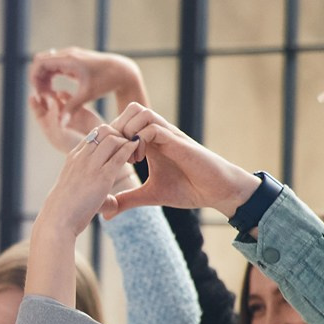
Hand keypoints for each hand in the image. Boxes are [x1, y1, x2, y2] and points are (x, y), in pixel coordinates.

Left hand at [27, 87, 99, 153]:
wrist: (97, 146)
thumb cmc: (75, 145)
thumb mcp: (59, 134)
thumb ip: (53, 117)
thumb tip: (51, 99)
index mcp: (49, 128)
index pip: (39, 113)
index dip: (34, 104)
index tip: (32, 96)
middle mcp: (58, 120)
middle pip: (47, 104)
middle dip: (44, 96)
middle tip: (42, 89)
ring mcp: (69, 114)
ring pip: (58, 100)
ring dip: (53, 94)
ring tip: (52, 92)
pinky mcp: (81, 109)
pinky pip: (70, 98)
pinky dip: (65, 95)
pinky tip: (62, 94)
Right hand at [29, 48, 147, 116]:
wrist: (122, 71)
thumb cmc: (106, 82)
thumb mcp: (88, 95)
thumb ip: (71, 108)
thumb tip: (60, 125)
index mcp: (69, 59)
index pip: (40, 62)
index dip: (34, 78)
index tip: (39, 94)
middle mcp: (67, 54)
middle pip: (40, 62)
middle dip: (37, 79)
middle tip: (42, 96)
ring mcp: (70, 56)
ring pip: (46, 64)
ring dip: (43, 79)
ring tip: (47, 96)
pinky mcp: (73, 60)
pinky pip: (54, 66)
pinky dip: (50, 77)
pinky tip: (54, 91)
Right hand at [35, 125, 144, 238]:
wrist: (57, 220)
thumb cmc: (66, 211)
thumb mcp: (77, 193)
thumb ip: (95, 193)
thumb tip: (111, 205)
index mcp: (74, 157)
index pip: (94, 135)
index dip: (109, 137)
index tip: (119, 149)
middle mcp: (81, 157)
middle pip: (104, 130)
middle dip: (119, 134)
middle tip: (129, 149)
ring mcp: (91, 165)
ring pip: (113, 137)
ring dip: (126, 142)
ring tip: (134, 155)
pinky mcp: (102, 177)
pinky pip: (120, 154)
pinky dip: (131, 150)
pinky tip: (138, 155)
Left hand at [100, 104, 260, 217]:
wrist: (217, 191)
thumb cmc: (189, 189)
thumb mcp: (151, 196)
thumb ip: (128, 199)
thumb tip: (105, 213)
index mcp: (151, 142)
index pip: (125, 123)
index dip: (112, 137)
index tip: (109, 159)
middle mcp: (159, 133)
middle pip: (131, 110)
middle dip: (118, 129)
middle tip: (116, 154)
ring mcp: (169, 135)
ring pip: (141, 112)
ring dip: (129, 132)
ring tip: (127, 156)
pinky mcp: (178, 142)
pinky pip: (153, 128)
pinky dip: (141, 140)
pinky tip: (139, 160)